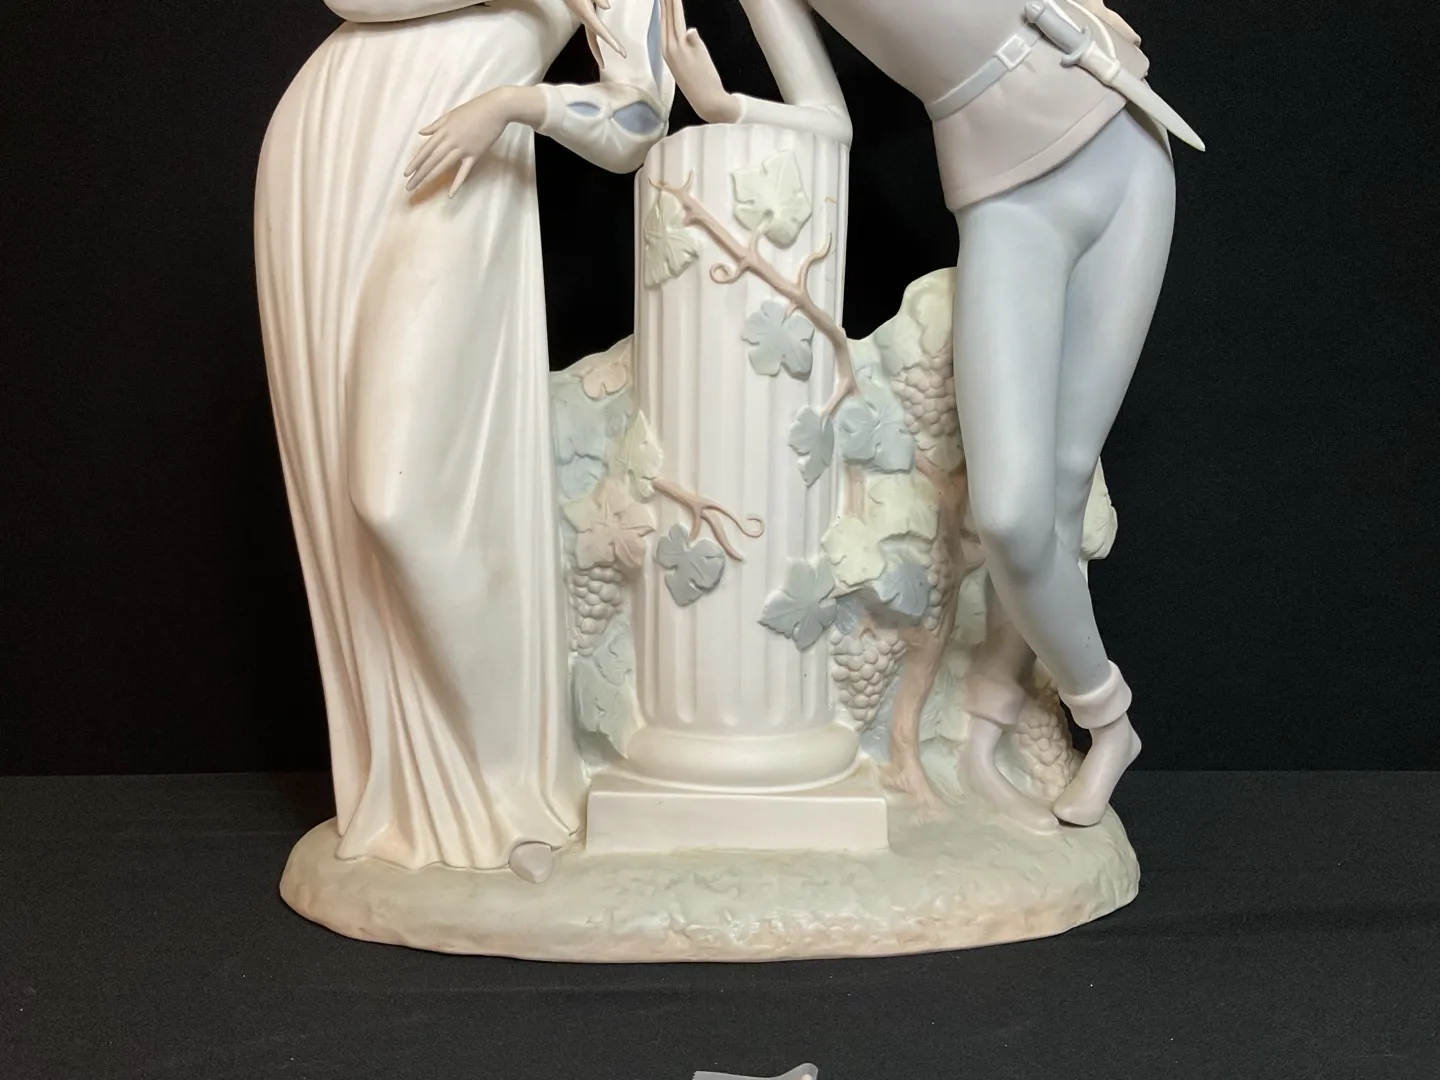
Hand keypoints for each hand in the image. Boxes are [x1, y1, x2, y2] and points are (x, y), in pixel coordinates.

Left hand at [405, 86, 541, 196]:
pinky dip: (457, 183)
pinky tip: (450, 194)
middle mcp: (450, 140)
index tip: (406, 174)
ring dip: (430, 177)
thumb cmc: (474, 108)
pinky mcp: (475, 154)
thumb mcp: (452, 114)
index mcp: (443, 130)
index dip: (415, 163)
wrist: (496, 108)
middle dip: (419, 174)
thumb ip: (436, 125)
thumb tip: (421, 132)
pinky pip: (464, 171)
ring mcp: (462, 148)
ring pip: (443, 165)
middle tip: (409, 187)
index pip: (425, 150)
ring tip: (420, 188)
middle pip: (431, 160)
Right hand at [563, 0, 626, 68]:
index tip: (621, 52)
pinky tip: (599, 43)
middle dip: (600, 54)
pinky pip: (591, 31)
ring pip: (591, 38)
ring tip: (602, 63)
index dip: (611, 42)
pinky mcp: (583, 14)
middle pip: (593, 40)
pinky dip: (595, 41)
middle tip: (611, 63)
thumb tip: (608, 7)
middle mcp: (584, 18)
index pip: (601, 31)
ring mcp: (583, 17)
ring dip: (597, 51)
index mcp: (586, 14)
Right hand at [660, 0, 740, 123]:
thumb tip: (690, 31)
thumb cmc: (701, 83)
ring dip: (670, 1)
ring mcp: (676, 48)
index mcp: (668, 51)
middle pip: (665, 16)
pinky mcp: (685, 47)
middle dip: (665, 1)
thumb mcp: (693, 59)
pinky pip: (680, 21)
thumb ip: (690, 43)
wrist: (707, 100)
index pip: (665, 22)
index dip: (664, 6)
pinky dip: (676, 7)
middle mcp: (668, 48)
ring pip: (671, 16)